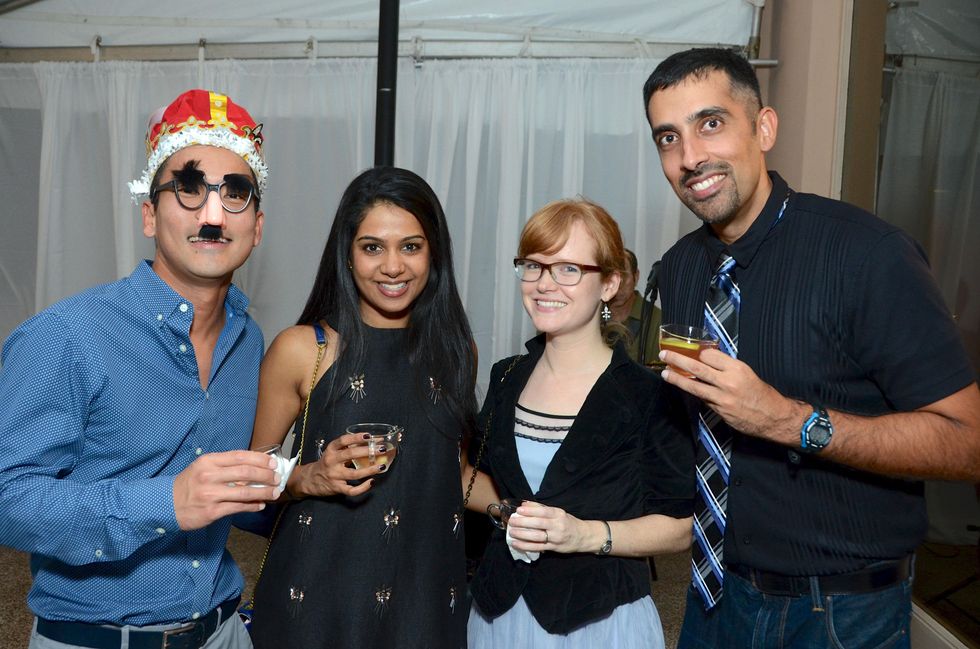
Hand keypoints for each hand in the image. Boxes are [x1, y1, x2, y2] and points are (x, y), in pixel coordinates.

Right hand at [173, 450, 280, 530]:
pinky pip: (238, 507)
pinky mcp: (211, 511)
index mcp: (208, 461)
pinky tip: (261, 505)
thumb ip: (225, 467)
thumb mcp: (202, 468)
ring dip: (264, 492)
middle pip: (246, 472)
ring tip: (274, 493)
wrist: (165, 504)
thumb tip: (253, 468)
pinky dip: (252, 506)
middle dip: (266, 475)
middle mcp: (209, 475)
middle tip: (277, 478)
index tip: (273, 463)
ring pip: (245, 491)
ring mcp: (210, 494)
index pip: (240, 456)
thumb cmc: (188, 485)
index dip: (260, 459)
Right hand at [290, 432, 387, 498]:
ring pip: (354, 474)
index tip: (369, 436)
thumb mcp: (333, 452)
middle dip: (368, 451)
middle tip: (382, 449)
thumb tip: (371, 442)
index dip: (356, 437)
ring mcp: (334, 476)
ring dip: (369, 470)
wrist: (310, 479)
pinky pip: (351, 490)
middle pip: (350, 454)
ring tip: (381, 466)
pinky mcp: (337, 488)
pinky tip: (372, 481)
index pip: (343, 440)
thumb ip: (348, 447)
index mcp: (331, 450)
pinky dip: (363, 487)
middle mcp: (332, 461)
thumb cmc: (327, 463)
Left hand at [508, 501, 595, 553]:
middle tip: (512, 521)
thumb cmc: (568, 522)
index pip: (543, 511)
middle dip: (523, 522)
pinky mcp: (553, 548)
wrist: (583, 537)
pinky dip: (525, 546)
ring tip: (512, 532)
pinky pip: (537, 547)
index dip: (530, 511)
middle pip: (538, 524)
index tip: (519, 510)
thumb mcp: (557, 513)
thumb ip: (541, 508)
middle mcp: (558, 525)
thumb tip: (525, 504)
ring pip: (537, 536)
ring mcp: (556, 538)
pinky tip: (516, 543)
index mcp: (558, 514)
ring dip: (522, 535)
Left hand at [659, 347, 803, 442]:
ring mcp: (722, 398)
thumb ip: (727, 367)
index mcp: (737, 368)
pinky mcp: (718, 411)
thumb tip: (706, 359)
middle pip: (696, 368)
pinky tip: (684, 387)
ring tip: (665, 373)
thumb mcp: (746, 373)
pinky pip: (702, 399)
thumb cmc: (760, 393)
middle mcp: (728, 382)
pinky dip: (693, 392)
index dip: (697, 352)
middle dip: (677, 360)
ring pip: (694, 386)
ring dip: (676, 379)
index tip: (689, 350)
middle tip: (664, 355)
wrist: (772, 416)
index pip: (709, 355)